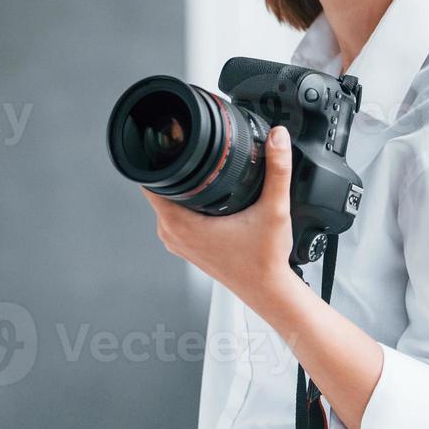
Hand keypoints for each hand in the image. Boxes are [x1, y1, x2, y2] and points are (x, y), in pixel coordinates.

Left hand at [141, 124, 301, 308]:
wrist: (267, 291)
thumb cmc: (264, 261)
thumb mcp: (274, 209)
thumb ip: (278, 169)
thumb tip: (277, 138)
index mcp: (180, 224)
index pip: (150, 181)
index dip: (158, 159)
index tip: (170, 145)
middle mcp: (172, 235)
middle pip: (159, 189)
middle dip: (175, 171)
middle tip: (197, 158)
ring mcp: (177, 243)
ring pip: (167, 204)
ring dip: (181, 189)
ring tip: (204, 178)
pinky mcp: (186, 247)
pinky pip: (175, 218)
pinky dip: (187, 207)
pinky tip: (207, 201)